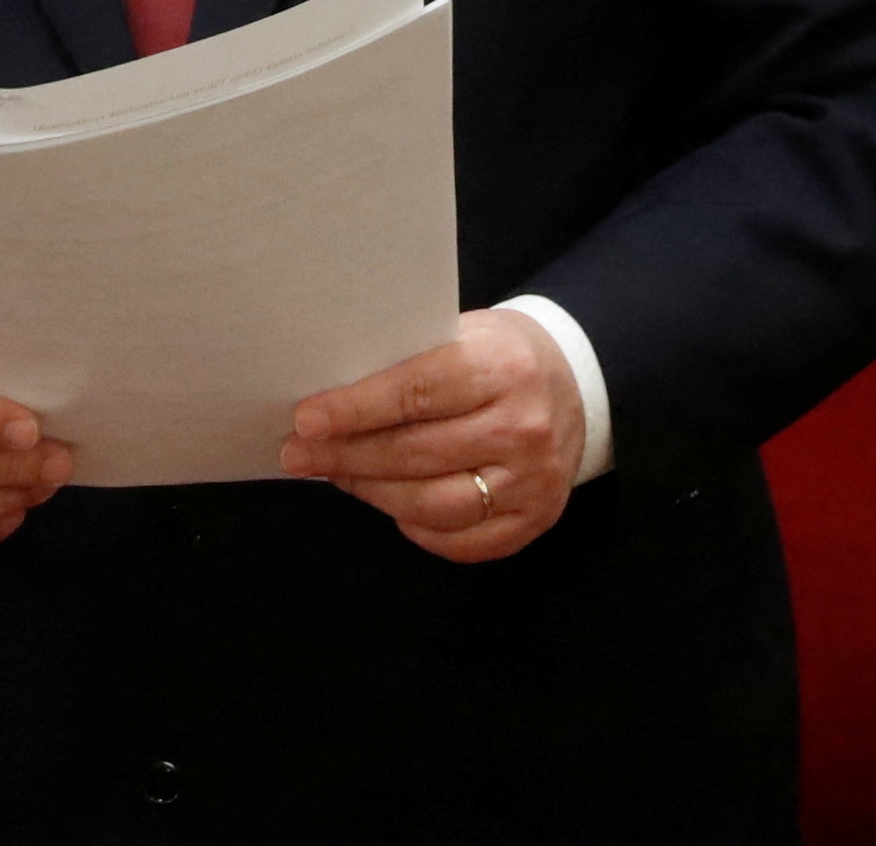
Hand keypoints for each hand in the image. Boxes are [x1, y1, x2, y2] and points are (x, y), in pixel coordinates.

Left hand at [279, 307, 583, 564]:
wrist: (576, 383)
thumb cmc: (500, 355)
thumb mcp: (464, 334)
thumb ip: (409, 363)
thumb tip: (331, 401)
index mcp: (503, 367)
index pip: (416, 392)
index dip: (355, 409)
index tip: (306, 420)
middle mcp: (524, 427)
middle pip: (416, 454)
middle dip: (347, 456)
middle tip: (299, 454)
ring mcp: (533, 481)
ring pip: (433, 504)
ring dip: (372, 493)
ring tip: (338, 475)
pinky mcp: (535, 519)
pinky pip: (461, 540)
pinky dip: (416, 528)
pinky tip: (390, 504)